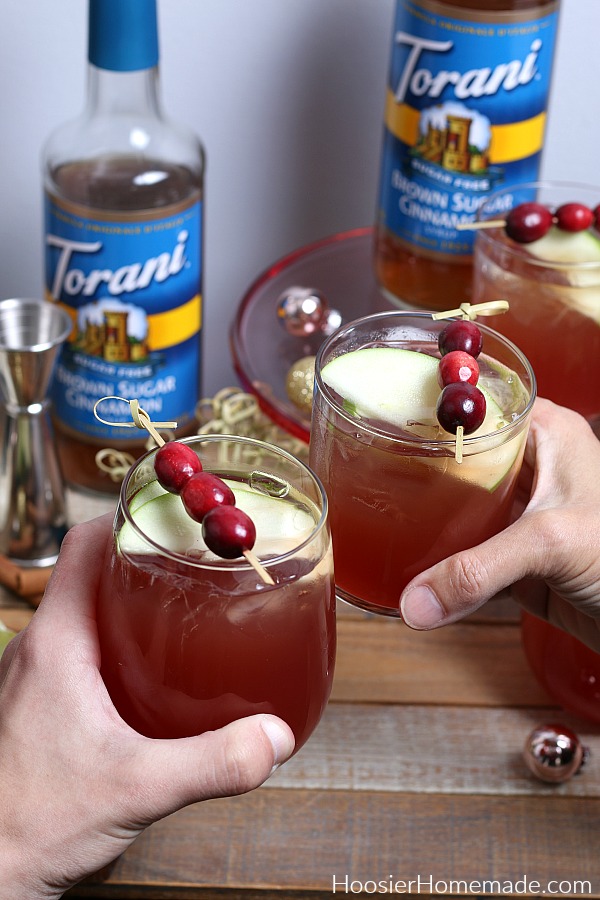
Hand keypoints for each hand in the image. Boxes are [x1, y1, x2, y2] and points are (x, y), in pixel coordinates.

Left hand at [0, 515, 293, 899]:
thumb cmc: (27, 825)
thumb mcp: (135, 788)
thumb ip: (211, 762)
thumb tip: (272, 737)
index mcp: (56, 642)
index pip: (84, 543)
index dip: (129, 516)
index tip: (176, 513)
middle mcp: (42, 649)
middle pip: (94, 572)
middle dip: (147, 560)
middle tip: (201, 565)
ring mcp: (39, 677)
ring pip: (90, 612)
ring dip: (134, 603)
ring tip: (190, 613)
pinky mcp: (43, 706)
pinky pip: (85, 651)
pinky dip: (123, 645)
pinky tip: (160, 677)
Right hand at [400, 398, 599, 651]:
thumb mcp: (551, 543)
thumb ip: (477, 570)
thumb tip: (414, 601)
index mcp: (545, 432)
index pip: (477, 401)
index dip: (431, 401)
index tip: (380, 407)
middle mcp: (531, 466)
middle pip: (458, 456)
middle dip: (417, 465)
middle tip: (367, 464)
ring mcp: (521, 514)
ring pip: (459, 507)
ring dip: (426, 519)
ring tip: (375, 512)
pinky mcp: (518, 559)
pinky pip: (467, 555)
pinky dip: (441, 564)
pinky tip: (409, 566)